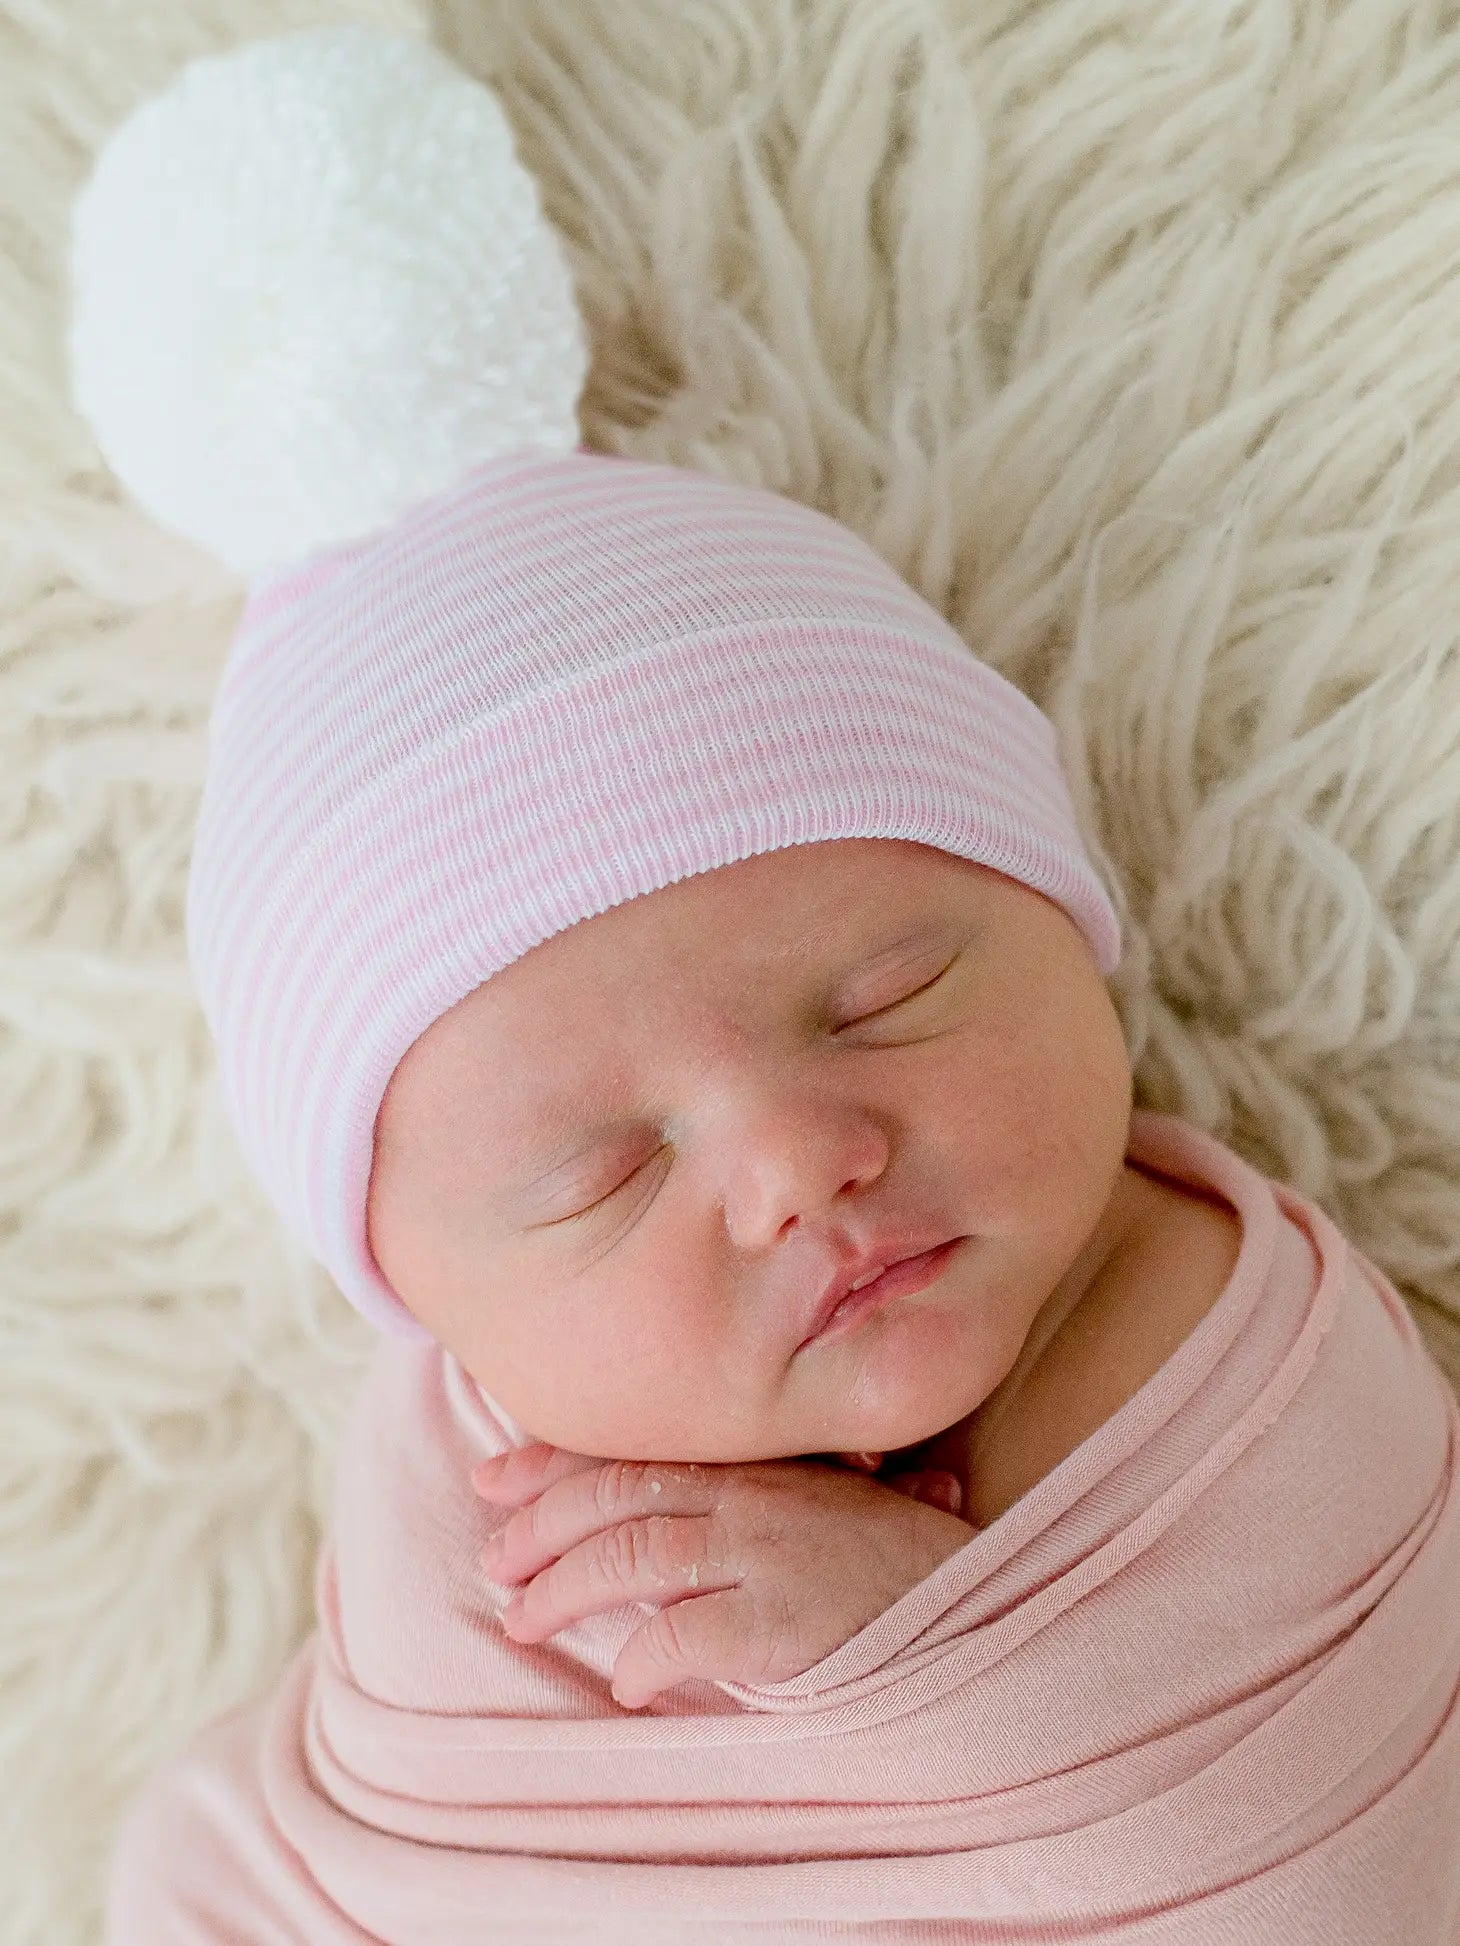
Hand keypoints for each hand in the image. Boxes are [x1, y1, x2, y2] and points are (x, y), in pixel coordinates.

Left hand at [471, 1443, 974, 1708]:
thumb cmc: (905, 1571)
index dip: (557, 1465)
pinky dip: (642, 1654)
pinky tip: (622, 1680)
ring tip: (521, 1619)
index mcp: (760, 1468)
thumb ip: (758, 1507)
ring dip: (565, 1588)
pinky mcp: (784, 1619)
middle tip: (492, 1560)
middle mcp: (757, 1497)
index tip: (496, 1476)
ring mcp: (769, 1552)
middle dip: (541, 1525)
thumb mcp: (828, 1511)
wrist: (986, 1612)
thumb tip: (675, 1524)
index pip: (638, 1454)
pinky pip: (685, 1631)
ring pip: (634, 1554)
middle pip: (619, 1496)